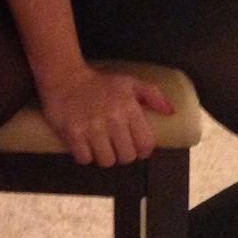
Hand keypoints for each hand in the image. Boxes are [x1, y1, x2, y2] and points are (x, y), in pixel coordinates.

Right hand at [38, 64, 174, 166]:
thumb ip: (153, 95)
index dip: (143, 151)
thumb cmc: (99, 83)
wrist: (65, 77)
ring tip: (101, 147)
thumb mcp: (129, 83)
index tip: (136, 149)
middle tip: (116, 147)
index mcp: (129, 108)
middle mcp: (112, 118)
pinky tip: (85, 146)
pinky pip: (84, 158)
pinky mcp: (73, 133)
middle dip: (123, 155)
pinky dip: (85, 156)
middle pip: (126, 157)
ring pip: (106, 161)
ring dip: (104, 157)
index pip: (145, 144)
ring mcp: (92, 127)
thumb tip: (171, 112)